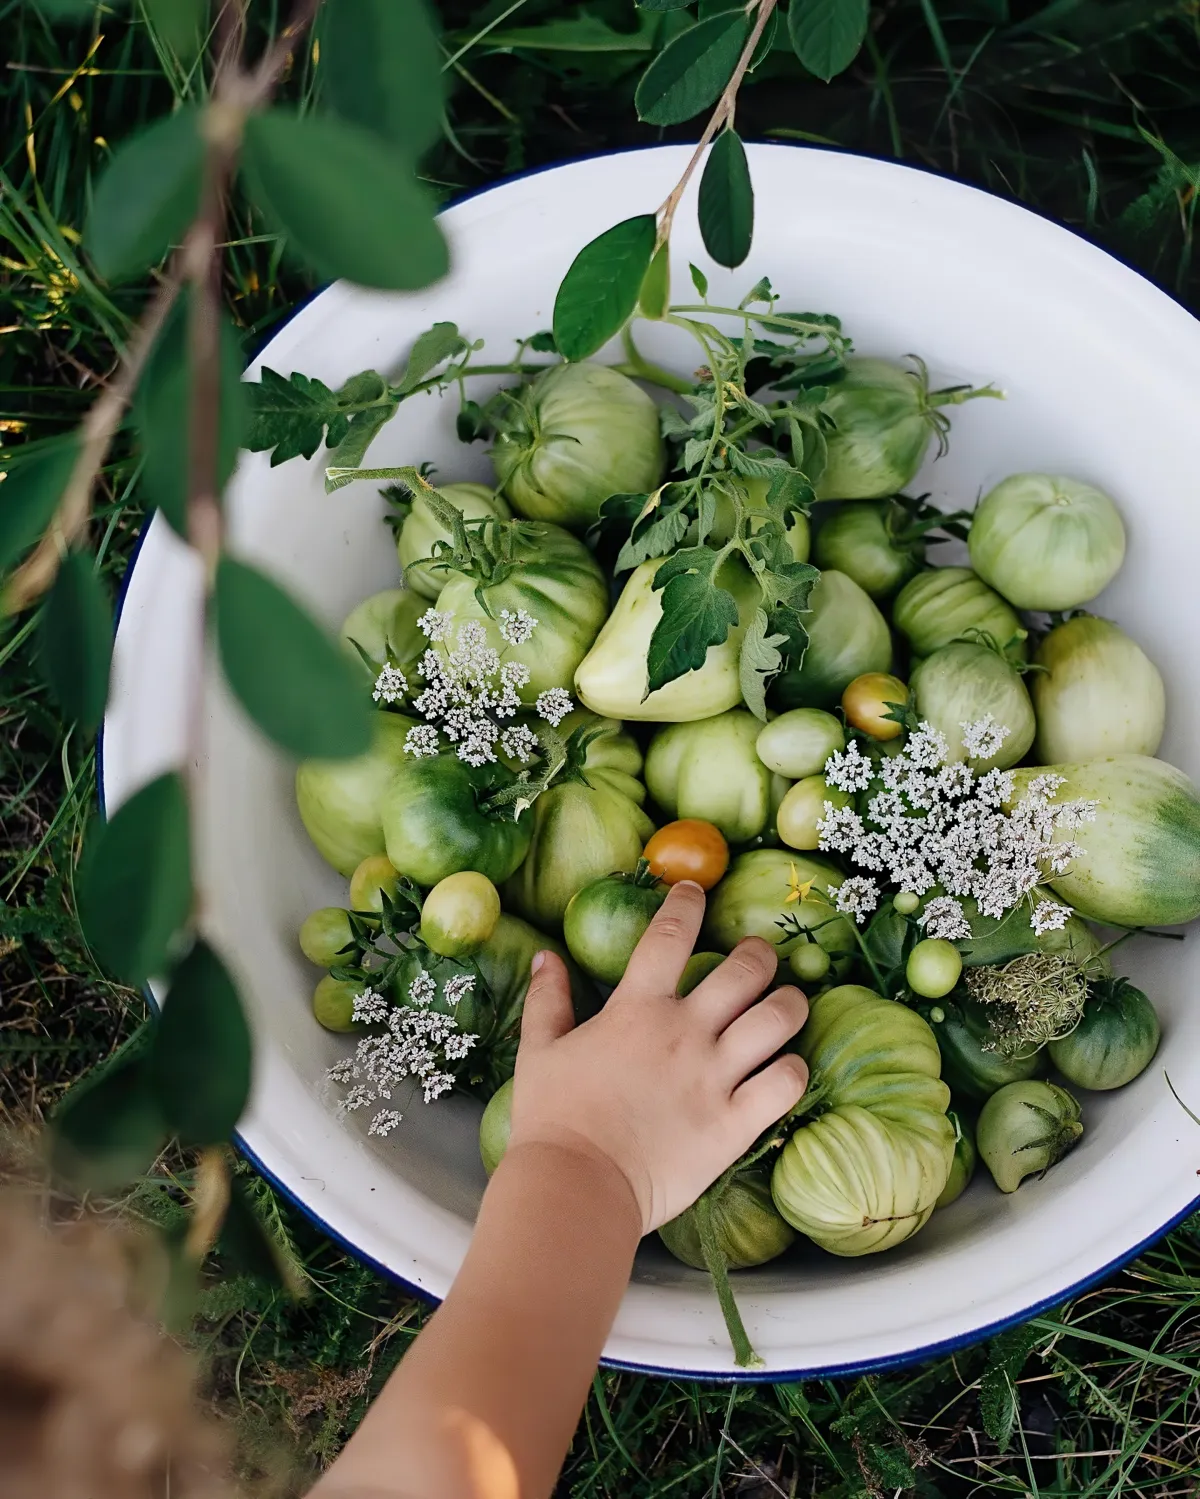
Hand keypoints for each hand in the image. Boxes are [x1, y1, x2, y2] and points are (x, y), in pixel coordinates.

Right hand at [507, 882, 809, 1233]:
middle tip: (758, 957)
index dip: (687, 905)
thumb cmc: (552, 1119)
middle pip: (746, 970)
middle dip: (760, 954)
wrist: (576, 1187)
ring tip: (787, 1003)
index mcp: (637, 1009)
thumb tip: (545, 957)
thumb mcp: (539, 1051)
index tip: (695, 890)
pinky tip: (785, 1067)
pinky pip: (786, 1083)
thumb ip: (547, 1001)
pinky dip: (793, 1069)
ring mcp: (715, 1077)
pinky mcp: (735, 1124)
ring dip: (789, 1004)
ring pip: (778, 1018)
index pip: (670, 937)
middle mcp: (685, 1032)